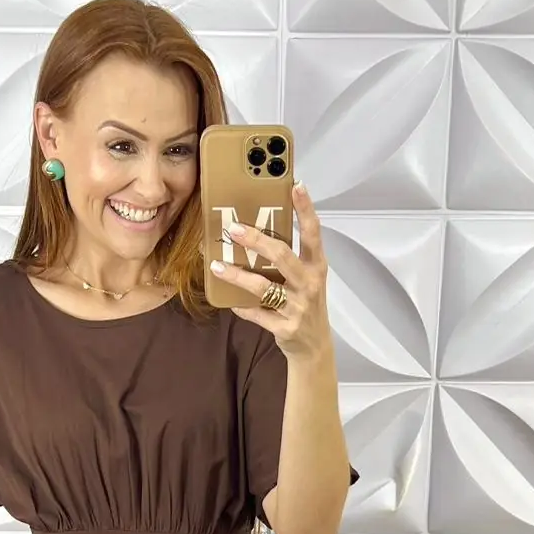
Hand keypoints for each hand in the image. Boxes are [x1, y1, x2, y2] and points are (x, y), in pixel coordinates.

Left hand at [209, 181, 332, 360]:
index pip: (313, 233)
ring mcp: (298, 307)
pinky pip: (256, 314)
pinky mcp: (284, 327)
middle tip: (233, 229)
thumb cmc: (306, 305)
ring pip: (263, 287)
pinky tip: (228, 301)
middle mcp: (309, 284)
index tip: (296, 185)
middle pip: (282, 256)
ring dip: (237, 275)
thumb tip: (256, 235)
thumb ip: (289, 260)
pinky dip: (240, 306)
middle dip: (257, 241)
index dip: (305, 209)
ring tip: (216, 266)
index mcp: (316, 267)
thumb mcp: (306, 280)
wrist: (314, 347)